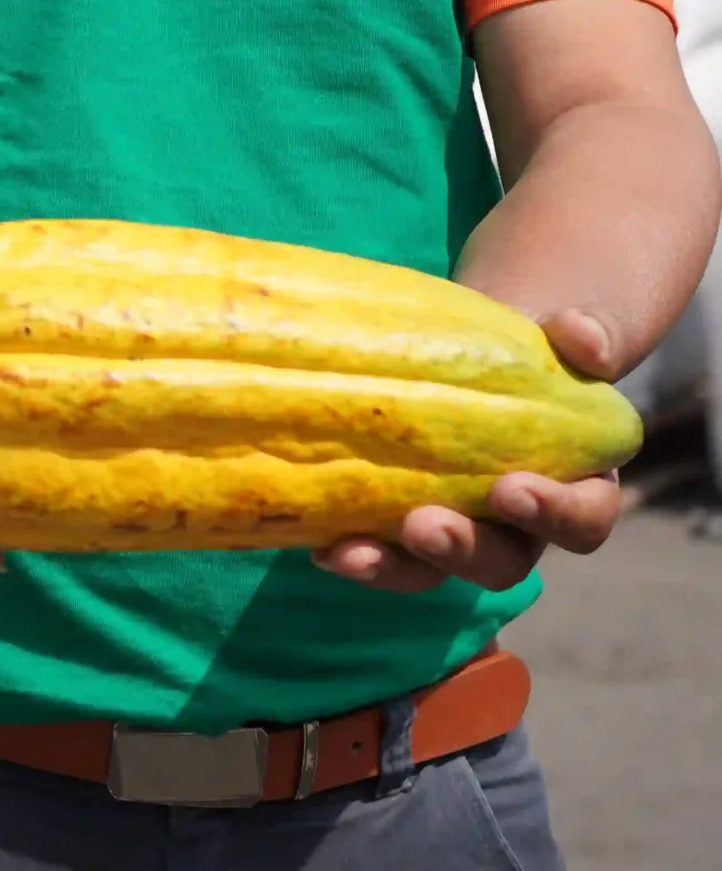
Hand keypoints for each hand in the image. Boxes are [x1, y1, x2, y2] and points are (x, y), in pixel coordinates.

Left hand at [314, 309, 626, 593]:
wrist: (468, 348)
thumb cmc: (526, 349)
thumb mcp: (562, 335)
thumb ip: (588, 336)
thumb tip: (585, 341)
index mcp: (574, 489)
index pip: (582, 519)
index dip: (556, 514)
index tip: (511, 489)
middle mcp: (516, 527)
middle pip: (502, 561)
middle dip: (464, 551)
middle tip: (426, 527)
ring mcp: (455, 530)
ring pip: (433, 570)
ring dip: (397, 566)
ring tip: (354, 553)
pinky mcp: (398, 523)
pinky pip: (380, 550)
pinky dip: (352, 550)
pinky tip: (319, 543)